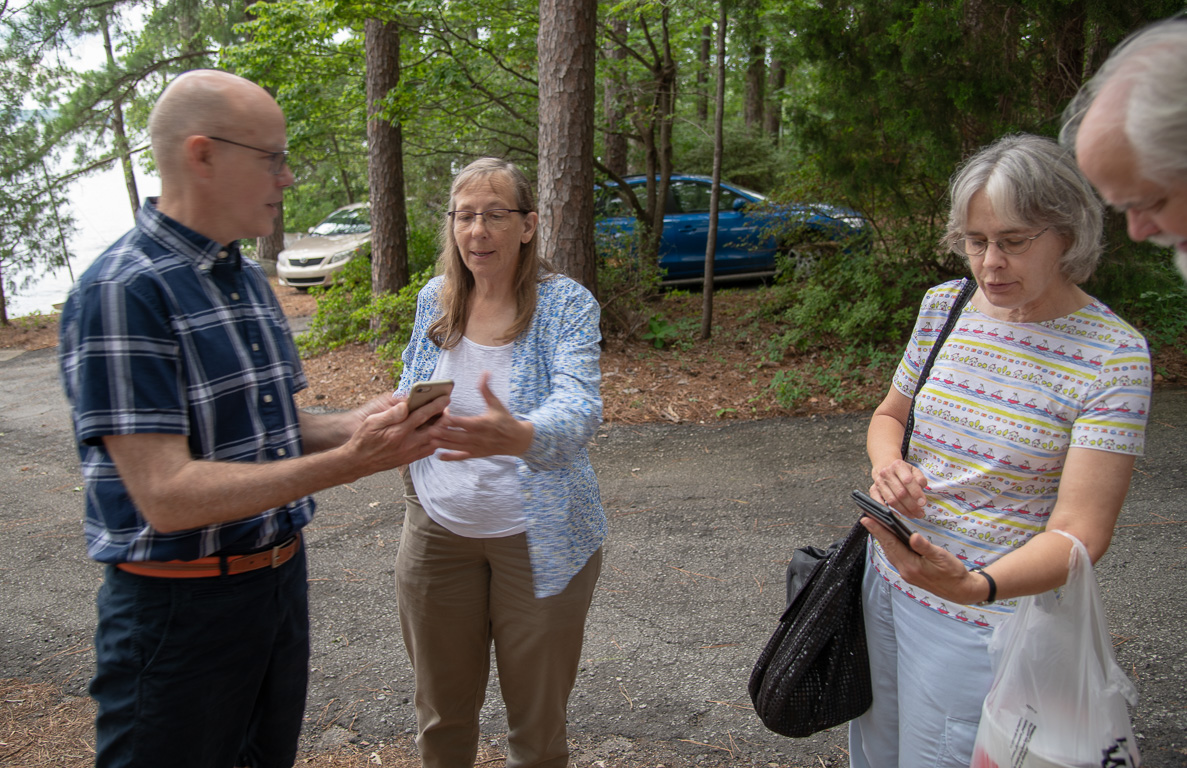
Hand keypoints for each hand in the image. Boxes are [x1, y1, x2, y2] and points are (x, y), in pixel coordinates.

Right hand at [345, 395, 445, 472]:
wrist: (359, 462)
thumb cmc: (364, 439)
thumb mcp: (371, 422)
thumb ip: (391, 413)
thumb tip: (405, 404)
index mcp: (397, 432)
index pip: (421, 415)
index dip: (435, 405)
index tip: (445, 397)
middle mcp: (407, 444)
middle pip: (433, 429)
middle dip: (443, 417)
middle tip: (446, 408)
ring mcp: (410, 453)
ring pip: (434, 441)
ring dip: (440, 429)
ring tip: (442, 418)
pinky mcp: (410, 459)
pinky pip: (429, 450)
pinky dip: (435, 440)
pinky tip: (434, 432)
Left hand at [429, 372, 532, 460]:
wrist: (517, 440)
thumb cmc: (505, 420)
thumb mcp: (496, 403)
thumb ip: (486, 389)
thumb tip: (485, 373)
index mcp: (481, 423)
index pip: (463, 423)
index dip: (450, 419)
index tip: (442, 414)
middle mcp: (477, 437)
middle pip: (456, 436)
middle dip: (442, 433)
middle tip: (429, 429)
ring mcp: (476, 447)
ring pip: (456, 447)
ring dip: (442, 444)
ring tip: (430, 440)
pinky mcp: (476, 454)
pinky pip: (461, 457)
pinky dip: (450, 457)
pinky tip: (439, 455)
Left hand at [861, 516, 985, 603]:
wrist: (961, 591)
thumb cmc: (953, 573)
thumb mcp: (942, 557)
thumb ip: (926, 547)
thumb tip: (913, 536)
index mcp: (911, 566)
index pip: (891, 544)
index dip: (878, 531)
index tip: (866, 519)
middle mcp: (905, 571)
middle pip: (887, 548)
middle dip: (876, 532)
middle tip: (866, 517)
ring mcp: (907, 573)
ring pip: (890, 553)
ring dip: (882, 539)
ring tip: (875, 524)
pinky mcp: (910, 573)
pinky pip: (896, 557)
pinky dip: (891, 546)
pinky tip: (890, 538)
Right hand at [869, 459, 927, 517]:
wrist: (885, 466)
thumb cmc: (902, 471)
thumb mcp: (914, 470)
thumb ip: (920, 478)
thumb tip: (921, 487)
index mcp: (898, 466)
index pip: (908, 480)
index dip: (916, 493)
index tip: (923, 503)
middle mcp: (886, 473)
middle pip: (900, 493)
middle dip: (912, 506)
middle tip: (920, 513)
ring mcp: (879, 482)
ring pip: (892, 500)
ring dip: (904, 510)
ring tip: (913, 515)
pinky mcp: (873, 490)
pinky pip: (879, 503)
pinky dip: (889, 511)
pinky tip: (898, 516)